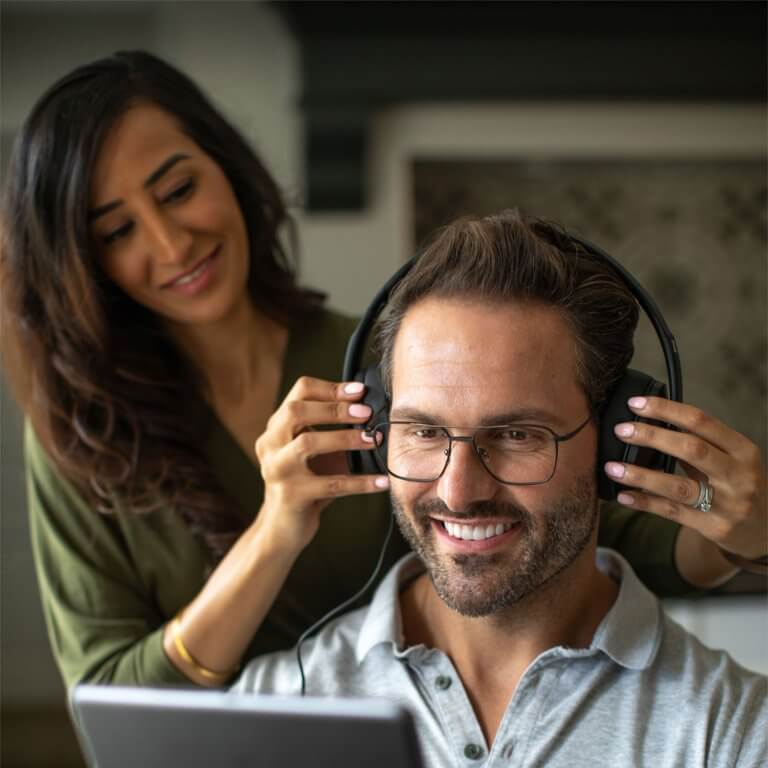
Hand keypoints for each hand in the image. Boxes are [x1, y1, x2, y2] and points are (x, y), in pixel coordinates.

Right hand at [254, 376, 387, 553]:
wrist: (282, 528)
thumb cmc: (306, 483)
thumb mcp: (316, 452)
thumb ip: (334, 430)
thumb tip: (374, 413)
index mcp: (276, 428)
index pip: (298, 393)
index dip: (330, 388)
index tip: (359, 391)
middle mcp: (270, 445)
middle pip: (296, 411)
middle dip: (334, 408)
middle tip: (366, 412)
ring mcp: (278, 470)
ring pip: (308, 442)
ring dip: (345, 438)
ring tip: (373, 439)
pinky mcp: (291, 496)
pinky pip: (331, 484)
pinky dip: (360, 482)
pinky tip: (381, 481)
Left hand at [603, 396, 766, 560]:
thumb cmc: (740, 485)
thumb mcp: (732, 459)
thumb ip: (699, 442)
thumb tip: (650, 421)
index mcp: (742, 449)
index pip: (701, 421)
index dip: (666, 410)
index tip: (636, 404)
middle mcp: (737, 475)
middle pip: (691, 449)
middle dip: (652, 437)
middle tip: (621, 430)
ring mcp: (727, 504)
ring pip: (678, 486)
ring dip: (640, 475)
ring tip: (612, 467)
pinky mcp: (714, 527)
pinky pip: (672, 512)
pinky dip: (644, 502)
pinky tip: (622, 495)